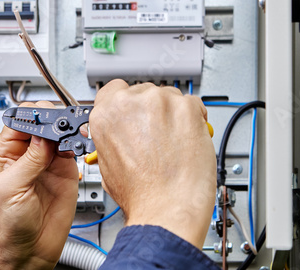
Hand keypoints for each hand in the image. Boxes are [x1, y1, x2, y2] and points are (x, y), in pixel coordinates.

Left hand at [0, 101, 78, 269]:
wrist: (30, 248)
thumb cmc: (8, 224)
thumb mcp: (11, 189)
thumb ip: (29, 160)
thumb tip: (43, 134)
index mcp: (8, 152)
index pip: (19, 120)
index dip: (32, 115)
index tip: (43, 119)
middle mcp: (29, 152)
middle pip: (42, 121)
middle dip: (52, 119)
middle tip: (59, 127)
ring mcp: (49, 159)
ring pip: (59, 131)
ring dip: (67, 128)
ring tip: (70, 134)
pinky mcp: (66, 169)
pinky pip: (73, 147)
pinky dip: (78, 141)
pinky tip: (76, 144)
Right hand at [90, 80, 215, 248]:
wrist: (168, 208)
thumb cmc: (140, 195)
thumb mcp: (107, 163)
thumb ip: (111, 136)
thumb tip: (120, 129)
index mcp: (105, 115)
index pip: (115, 89)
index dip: (128, 103)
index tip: (137, 113)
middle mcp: (130, 103)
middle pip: (144, 92)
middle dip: (152, 111)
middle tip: (158, 136)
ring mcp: (160, 102)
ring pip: (169, 96)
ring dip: (173, 113)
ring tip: (174, 142)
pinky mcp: (187, 107)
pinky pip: (193, 104)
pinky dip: (194, 118)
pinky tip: (188, 138)